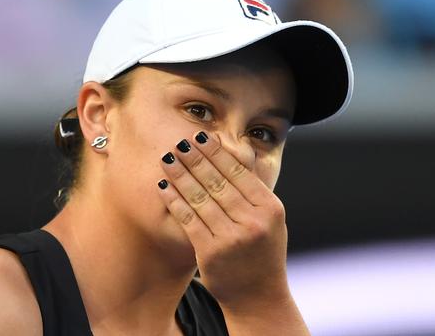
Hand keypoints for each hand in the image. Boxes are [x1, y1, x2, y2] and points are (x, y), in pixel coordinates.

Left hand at [156, 131, 289, 307]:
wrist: (259, 296)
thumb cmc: (263, 254)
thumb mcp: (271, 221)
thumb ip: (255, 192)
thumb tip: (237, 153)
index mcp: (270, 209)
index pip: (239, 173)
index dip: (217, 153)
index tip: (201, 137)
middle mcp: (253, 221)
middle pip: (217, 181)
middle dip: (195, 158)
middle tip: (179, 142)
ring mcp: (232, 238)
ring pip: (200, 197)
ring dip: (180, 174)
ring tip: (167, 159)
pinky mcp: (211, 252)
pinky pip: (188, 219)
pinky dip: (174, 200)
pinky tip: (164, 186)